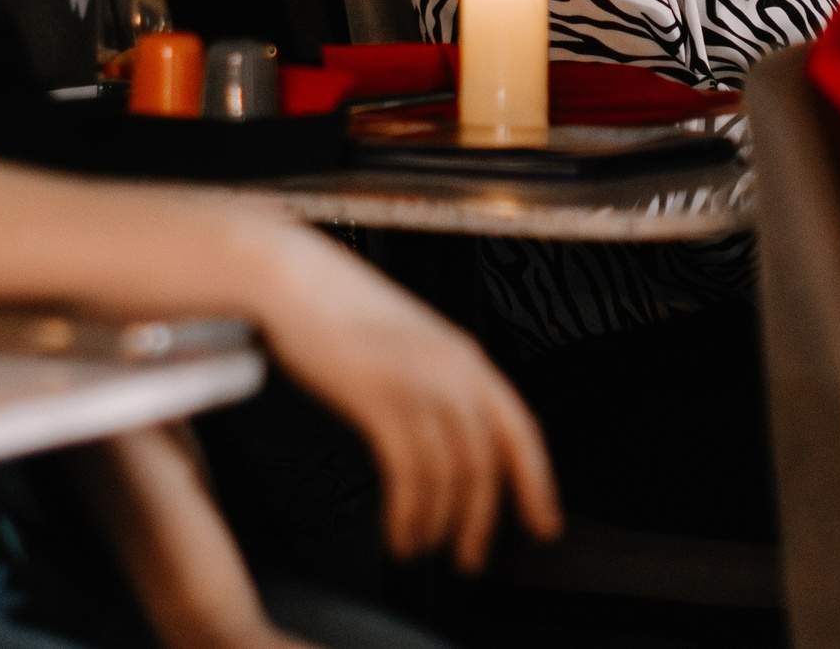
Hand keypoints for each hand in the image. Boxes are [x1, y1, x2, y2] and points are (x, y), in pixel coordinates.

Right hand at [251, 220, 561, 568]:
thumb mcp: (408, 343)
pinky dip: (408, 513)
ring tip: (421, 549)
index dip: (537, 482)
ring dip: (438, 524)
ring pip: (449, 474)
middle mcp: (454, 370)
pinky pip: (408, 473)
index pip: (521, 430)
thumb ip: (434, 381)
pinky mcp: (377, 398)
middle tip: (471, 559)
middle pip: (487, 462)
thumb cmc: (341, 310)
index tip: (545, 525)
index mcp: (466, 356)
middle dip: (482, 520)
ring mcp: (418, 382)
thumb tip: (446, 436)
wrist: (294, 280)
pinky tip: (398, 533)